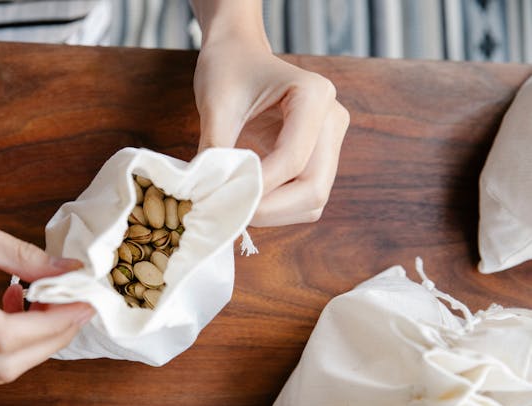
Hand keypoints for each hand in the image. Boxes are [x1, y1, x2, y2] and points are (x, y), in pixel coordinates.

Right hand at [0, 162, 93, 383]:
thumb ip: (20, 255)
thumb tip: (69, 271)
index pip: (1, 336)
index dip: (52, 325)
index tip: (84, 304)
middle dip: (47, 342)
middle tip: (76, 309)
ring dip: (28, 344)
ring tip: (52, 304)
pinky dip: (4, 340)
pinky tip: (17, 302)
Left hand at [194, 36, 348, 225]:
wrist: (239, 55)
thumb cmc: (227, 69)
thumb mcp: (215, 104)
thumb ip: (215, 149)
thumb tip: (210, 195)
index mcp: (314, 95)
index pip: (294, 158)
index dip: (260, 186)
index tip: (224, 196)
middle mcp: (332, 119)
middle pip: (314, 188)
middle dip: (271, 209)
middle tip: (232, 212)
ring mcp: (330, 140)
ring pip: (314, 200)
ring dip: (275, 214)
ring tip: (237, 206)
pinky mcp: (321, 157)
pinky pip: (305, 198)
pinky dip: (278, 209)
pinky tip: (249, 200)